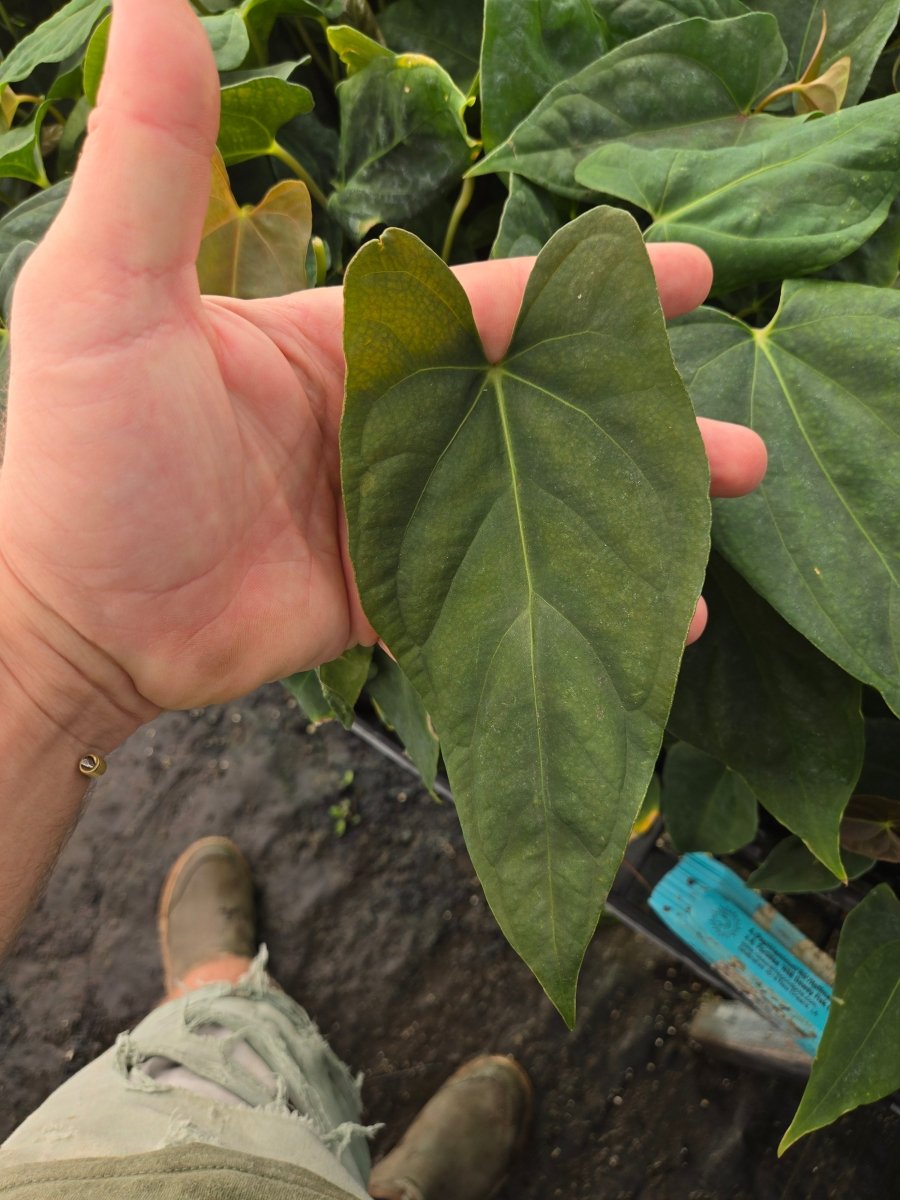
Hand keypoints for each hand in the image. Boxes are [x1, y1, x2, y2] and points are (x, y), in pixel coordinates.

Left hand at [0, 0, 764, 726]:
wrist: (69, 619)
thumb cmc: (82, 452)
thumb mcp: (107, 291)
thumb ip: (158, 161)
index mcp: (344, 344)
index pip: (487, 306)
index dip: (582, 291)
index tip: (685, 274)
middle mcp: (383, 425)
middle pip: (533, 410)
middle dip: (635, 416)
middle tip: (736, 443)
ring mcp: (394, 516)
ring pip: (529, 502)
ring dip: (622, 512)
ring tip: (715, 523)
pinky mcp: (390, 595)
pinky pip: (494, 588)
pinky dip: (568, 600)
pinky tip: (649, 614)